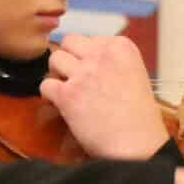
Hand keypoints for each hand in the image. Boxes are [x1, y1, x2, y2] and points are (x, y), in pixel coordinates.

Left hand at [39, 37, 166, 159]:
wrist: (136, 144)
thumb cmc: (139, 117)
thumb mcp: (134, 75)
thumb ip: (111, 63)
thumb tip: (86, 61)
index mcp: (121, 47)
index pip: (89, 38)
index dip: (85, 56)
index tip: (91, 73)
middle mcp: (101, 55)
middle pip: (69, 42)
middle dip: (68, 58)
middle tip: (73, 78)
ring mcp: (83, 73)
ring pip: (54, 59)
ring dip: (57, 74)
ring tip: (67, 91)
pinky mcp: (68, 94)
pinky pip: (45, 84)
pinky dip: (49, 95)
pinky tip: (60, 104)